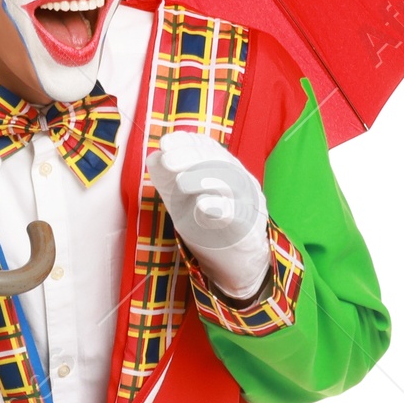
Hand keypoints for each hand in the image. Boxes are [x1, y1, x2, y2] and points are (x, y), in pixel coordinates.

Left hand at [149, 131, 271, 299]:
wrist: (231, 259)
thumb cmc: (205, 223)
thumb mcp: (180, 197)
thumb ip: (167, 176)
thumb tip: (154, 157)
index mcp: (221, 167)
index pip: (206, 147)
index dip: (186, 142)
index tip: (164, 144)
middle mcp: (236, 179)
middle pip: (217, 161)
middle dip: (191, 157)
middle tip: (168, 160)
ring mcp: (246, 201)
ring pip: (230, 182)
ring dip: (204, 178)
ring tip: (181, 181)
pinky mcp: (249, 226)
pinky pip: (238, 213)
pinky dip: (221, 208)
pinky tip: (203, 206)